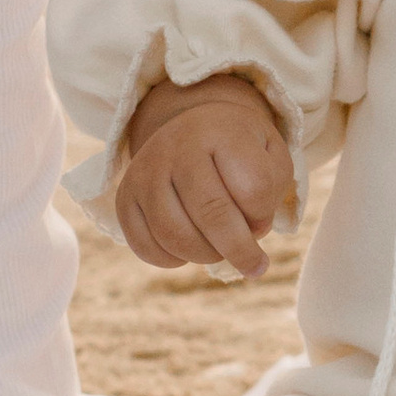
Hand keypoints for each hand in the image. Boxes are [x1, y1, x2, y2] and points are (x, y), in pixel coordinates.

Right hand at [110, 73, 289, 276]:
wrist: (194, 131)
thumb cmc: (240, 152)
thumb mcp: (270, 158)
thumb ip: (269, 194)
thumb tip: (246, 234)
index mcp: (221, 130)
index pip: (253, 188)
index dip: (263, 216)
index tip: (263, 218)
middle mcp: (176, 146)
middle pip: (212, 214)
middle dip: (240, 250)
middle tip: (254, 265)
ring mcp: (144, 171)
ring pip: (175, 236)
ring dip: (206, 256)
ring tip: (219, 249)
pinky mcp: (125, 197)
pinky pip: (145, 247)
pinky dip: (172, 260)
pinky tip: (189, 248)